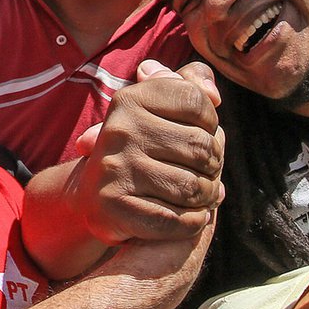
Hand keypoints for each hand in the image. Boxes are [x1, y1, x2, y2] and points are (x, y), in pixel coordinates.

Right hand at [74, 59, 223, 243]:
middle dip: (213, 165)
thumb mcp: (159, 107)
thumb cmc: (141, 147)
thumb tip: (214, 95)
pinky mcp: (115, 207)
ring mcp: (116, 169)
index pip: (196, 100)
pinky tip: (188, 217)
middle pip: (202, 147)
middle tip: (203, 172)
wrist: (94, 194)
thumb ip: (192, 85)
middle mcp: (120, 129)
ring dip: (206, 198)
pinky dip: (192, 223)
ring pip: (193, 187)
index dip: (209, 123)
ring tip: (198, 196)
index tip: (197, 134)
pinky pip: (177, 221)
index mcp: (131, 98)